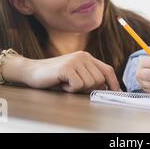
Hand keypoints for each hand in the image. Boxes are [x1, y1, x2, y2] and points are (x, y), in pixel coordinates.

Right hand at [1, 51, 119, 92]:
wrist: (32, 71)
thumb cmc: (54, 75)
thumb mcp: (75, 73)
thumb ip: (89, 76)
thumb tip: (106, 87)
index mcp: (87, 57)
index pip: (107, 70)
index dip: (113, 82)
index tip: (117, 92)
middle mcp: (83, 56)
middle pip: (99, 80)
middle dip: (89, 88)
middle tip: (74, 85)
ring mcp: (75, 61)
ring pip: (89, 83)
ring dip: (78, 88)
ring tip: (66, 82)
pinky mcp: (67, 68)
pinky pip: (77, 86)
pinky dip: (70, 89)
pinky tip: (61, 83)